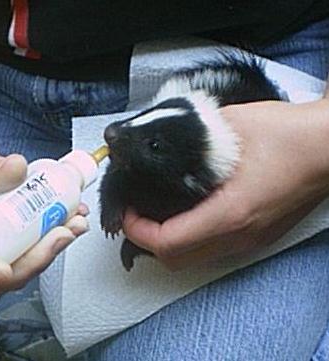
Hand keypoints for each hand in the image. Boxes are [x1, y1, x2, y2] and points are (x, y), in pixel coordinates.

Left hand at [122, 99, 328, 269]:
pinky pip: (212, 250)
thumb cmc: (289, 134)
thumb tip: (158, 140)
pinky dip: (189, 239)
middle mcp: (240, 236)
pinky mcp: (258, 236)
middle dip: (146, 241)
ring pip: (194, 259)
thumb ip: (188, 135)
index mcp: (230, 213)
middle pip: (176, 261)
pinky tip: (186, 212)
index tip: (127, 209)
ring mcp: (251, 240)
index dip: (137, 230)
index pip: (168, 243)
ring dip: (167, 242)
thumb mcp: (230, 126)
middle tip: (137, 212)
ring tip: (156, 212)